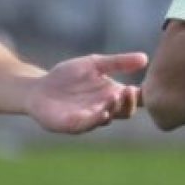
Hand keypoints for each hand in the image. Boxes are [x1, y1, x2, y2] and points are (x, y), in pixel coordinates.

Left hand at [26, 52, 148, 133]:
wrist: (39, 88)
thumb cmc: (68, 76)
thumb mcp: (95, 64)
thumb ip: (118, 62)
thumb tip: (145, 58)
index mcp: (113, 95)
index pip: (135, 100)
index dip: (144, 95)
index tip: (146, 85)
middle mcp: (106, 110)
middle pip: (125, 112)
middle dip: (128, 103)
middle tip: (127, 90)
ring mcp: (90, 120)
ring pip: (108, 119)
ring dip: (112, 109)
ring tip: (113, 96)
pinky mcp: (72, 126)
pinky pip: (87, 125)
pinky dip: (95, 120)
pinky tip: (100, 112)